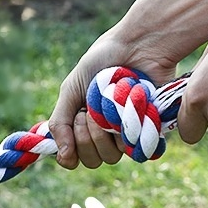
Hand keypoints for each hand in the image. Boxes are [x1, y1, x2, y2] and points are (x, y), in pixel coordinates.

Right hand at [48, 31, 179, 169]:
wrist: (137, 46)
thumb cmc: (101, 63)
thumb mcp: (70, 91)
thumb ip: (59, 123)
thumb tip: (62, 158)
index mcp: (82, 127)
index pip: (72, 159)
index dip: (71, 148)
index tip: (73, 121)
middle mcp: (104, 136)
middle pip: (92, 161)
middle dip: (86, 135)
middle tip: (90, 110)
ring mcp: (126, 135)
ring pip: (111, 157)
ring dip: (104, 132)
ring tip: (109, 106)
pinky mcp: (148, 131)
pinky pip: (134, 148)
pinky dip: (127, 129)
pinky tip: (127, 109)